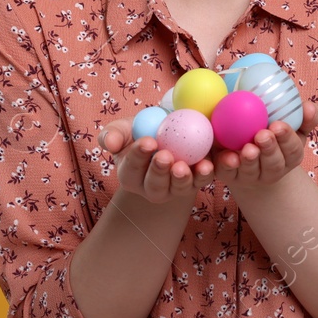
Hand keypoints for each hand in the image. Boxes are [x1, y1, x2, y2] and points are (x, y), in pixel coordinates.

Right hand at [99, 118, 214, 204]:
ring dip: (182, 178)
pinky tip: (208, 164)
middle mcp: (152, 187)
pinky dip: (205, 173)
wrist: (170, 131)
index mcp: (131, 174)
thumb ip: (113, 134)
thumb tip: (109, 142)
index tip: (147, 141)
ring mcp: (175, 187)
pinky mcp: (196, 182)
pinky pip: (201, 181)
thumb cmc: (143, 129)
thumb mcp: (124, 129)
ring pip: (178, 188)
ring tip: (184, 166)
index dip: (138, 155)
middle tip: (164, 156)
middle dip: (159, 172)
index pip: (132, 167)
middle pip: (154, 185)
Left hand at [212, 97, 317, 192]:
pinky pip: (229, 173)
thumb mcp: (292, 125)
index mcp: (289, 155)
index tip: (278, 125)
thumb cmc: (272, 131)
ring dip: (251, 160)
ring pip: (252, 170)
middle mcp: (272, 168)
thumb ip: (303, 116)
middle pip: (274, 164)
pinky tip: (228, 157)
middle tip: (263, 135)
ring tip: (248, 148)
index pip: (293, 150)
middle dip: (270, 149)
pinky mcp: (230, 176)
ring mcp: (251, 175)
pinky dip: (228, 165)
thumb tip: (309, 107)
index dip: (287, 139)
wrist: (247, 155)